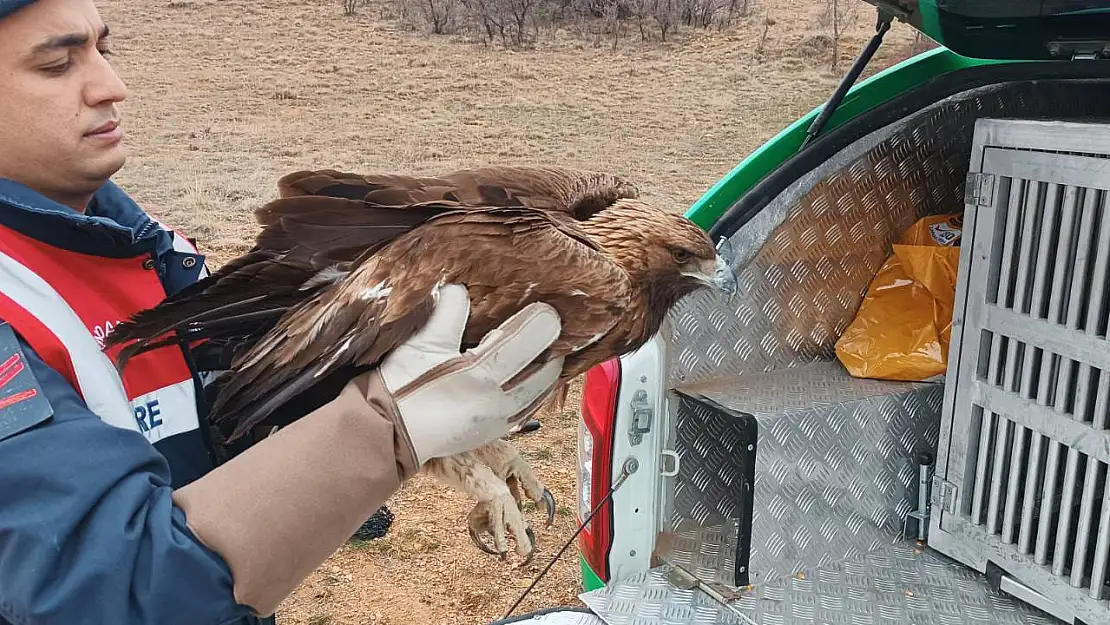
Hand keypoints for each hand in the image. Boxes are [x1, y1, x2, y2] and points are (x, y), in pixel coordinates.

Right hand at [376, 283, 563, 464]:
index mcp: (480, 375)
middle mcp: (496, 401)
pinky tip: (536, 379)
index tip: (548, 309)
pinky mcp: (494, 432)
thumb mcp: (422, 343)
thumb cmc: (402, 386)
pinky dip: (537, 392)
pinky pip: (527, 410)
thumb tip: (460, 288)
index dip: (541, 323)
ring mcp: (498, 421)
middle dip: (552, 348)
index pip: (524, 343)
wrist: (388, 433)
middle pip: (542, 371)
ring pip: (540, 394)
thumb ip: (447, 313)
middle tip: (556, 327)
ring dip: (548, 371)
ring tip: (552, 351)